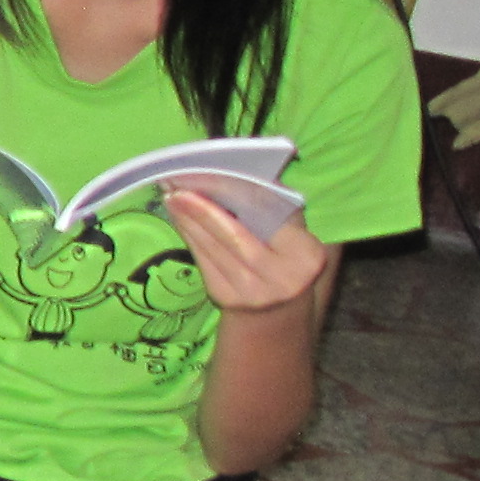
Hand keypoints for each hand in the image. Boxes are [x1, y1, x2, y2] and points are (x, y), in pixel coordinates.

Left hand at [172, 187, 334, 315]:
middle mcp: (282, 278)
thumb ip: (280, 208)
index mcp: (306, 255)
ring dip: (188, 220)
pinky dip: (189, 235)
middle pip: (234, 235)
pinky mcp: (226, 298)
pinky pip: (202, 260)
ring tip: (172, 197)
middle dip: (204, 209)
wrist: (280, 308)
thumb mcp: (298, 234)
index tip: (214, 174)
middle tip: (179, 186)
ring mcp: (252, 292)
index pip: (269, 215)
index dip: (239, 193)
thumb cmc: (290, 258)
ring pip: (213, 248)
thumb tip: (244, 173)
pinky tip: (179, 218)